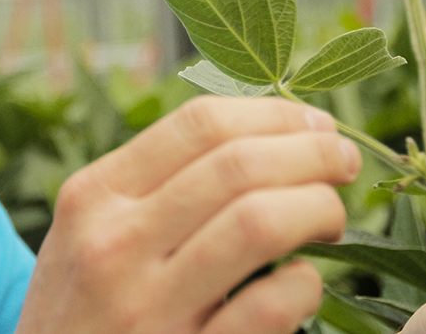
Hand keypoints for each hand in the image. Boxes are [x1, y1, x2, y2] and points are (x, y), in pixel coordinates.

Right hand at [14, 96, 361, 333]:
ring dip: (318, 208)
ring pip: (258, 223)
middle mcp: (115, 245)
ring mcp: (149, 309)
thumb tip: (266, 134)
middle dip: (313, 152)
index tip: (315, 125)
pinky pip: (269, 307)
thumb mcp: (86, 233)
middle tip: (343, 162)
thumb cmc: (81, 309)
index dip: (275, 114)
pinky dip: (303, 285)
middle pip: (238, 165)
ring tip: (331, 216)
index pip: (199, 124)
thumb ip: (151, 185)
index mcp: (94, 196)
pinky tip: (303, 283)